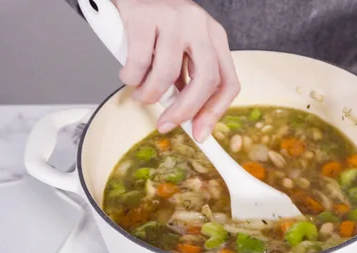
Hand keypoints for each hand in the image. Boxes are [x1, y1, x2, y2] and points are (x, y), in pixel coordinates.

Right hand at [114, 0, 239, 141]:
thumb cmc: (159, 25)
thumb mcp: (183, 49)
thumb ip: (187, 80)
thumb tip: (187, 120)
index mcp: (215, 37)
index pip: (228, 82)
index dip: (214, 112)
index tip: (199, 133)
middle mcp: (200, 26)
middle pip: (206, 80)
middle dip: (185, 110)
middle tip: (166, 124)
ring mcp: (174, 19)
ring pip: (168, 72)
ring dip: (150, 94)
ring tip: (141, 94)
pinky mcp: (145, 17)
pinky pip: (139, 61)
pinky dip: (131, 77)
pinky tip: (128, 75)